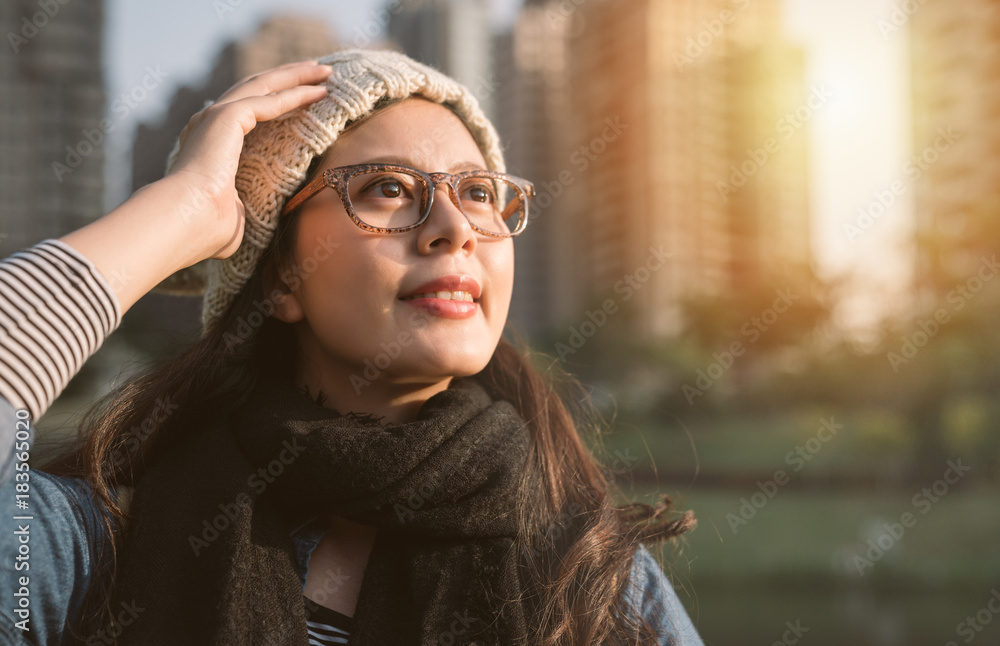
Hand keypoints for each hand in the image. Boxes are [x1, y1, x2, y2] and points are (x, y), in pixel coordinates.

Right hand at [165, 60, 331, 259]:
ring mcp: (215, 116)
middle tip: (319, 71)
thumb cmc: (205, 230)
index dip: (274, 100)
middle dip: (289, 77)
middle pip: (255, 88)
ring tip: (325, 71)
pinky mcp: (226, 117)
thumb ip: (241, 209)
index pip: (245, 112)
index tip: (302, 96)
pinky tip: (318, 93)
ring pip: (263, 84)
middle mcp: (208, 123)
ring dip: (296, 76)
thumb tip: (243, 220)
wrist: (185, 221)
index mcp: (208, 144)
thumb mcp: (232, 216)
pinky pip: (269, 100)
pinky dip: (295, 94)